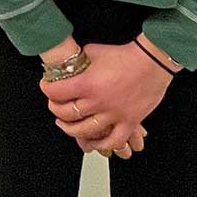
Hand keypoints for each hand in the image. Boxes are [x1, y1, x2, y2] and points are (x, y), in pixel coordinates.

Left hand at [41, 41, 172, 154]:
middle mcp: (99, 102)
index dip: (46, 89)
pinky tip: (94, 143)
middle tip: (53, 105)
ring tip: (65, 125)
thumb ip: (79, 61)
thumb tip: (68, 63)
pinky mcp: (129, 122)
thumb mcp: (93, 51)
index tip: (45, 86)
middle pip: (67, 114)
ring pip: (86, 131)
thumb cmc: (124, 55)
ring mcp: (114, 114)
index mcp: (88, 83)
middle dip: (56, 110)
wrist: (151, 62)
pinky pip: (114, 141)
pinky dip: (102, 145)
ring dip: (72, 130)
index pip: (57, 92)